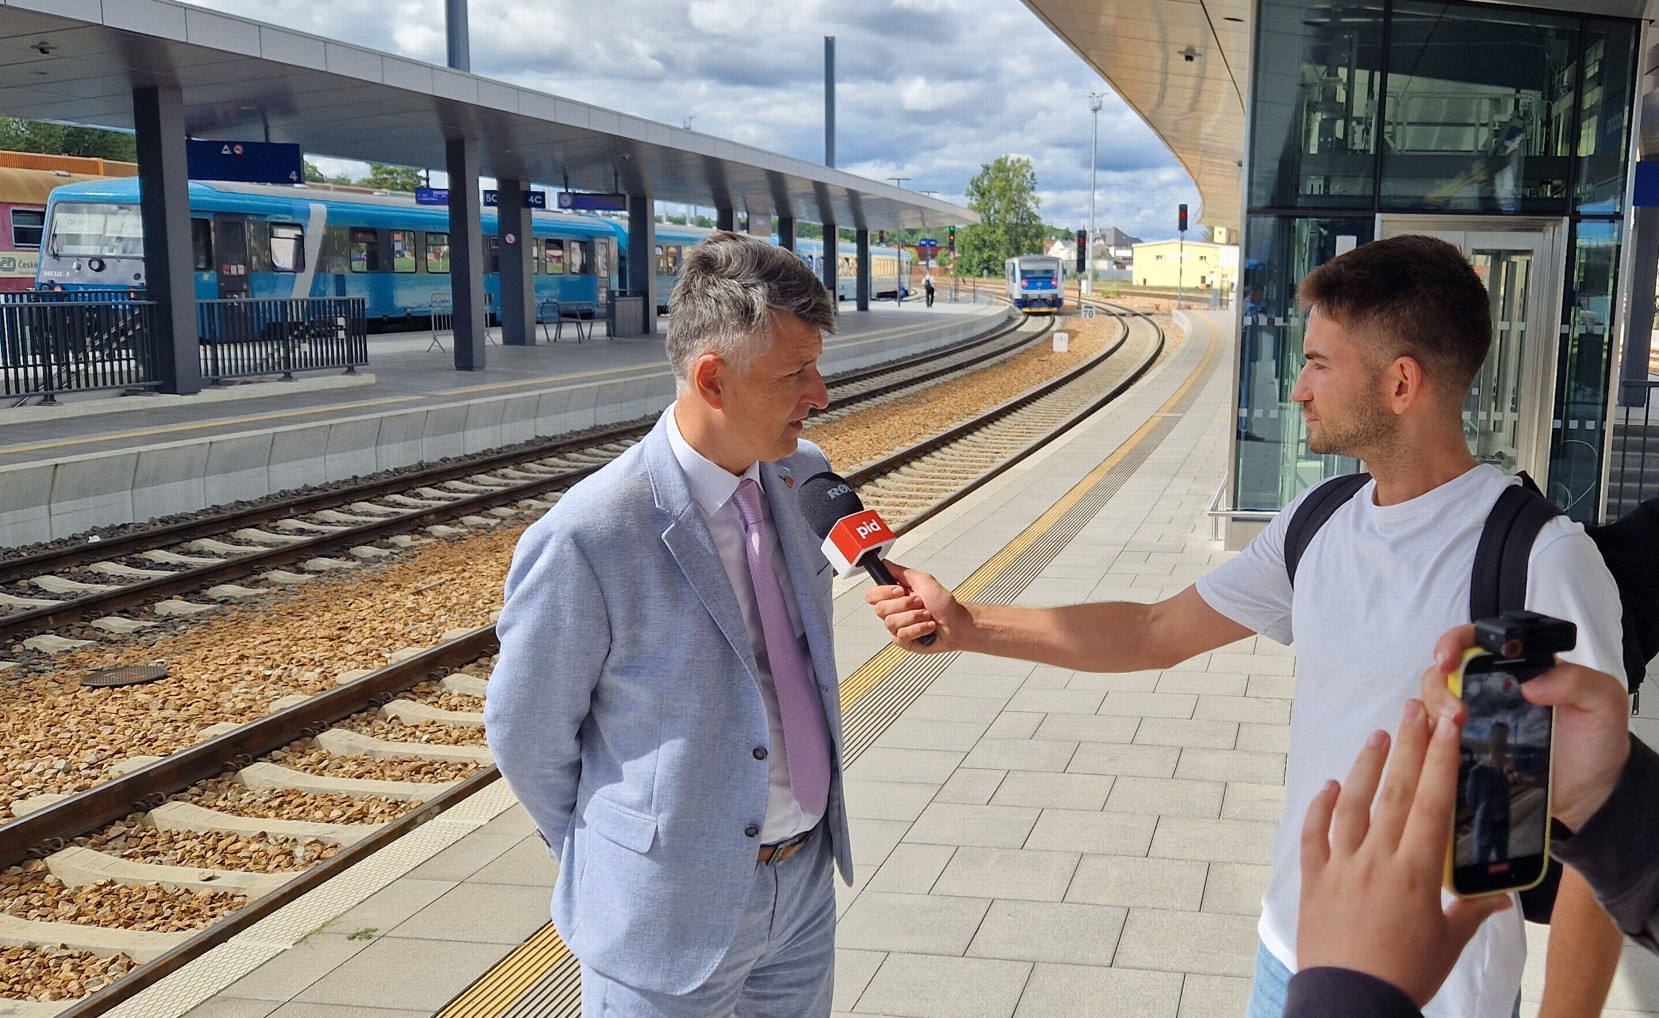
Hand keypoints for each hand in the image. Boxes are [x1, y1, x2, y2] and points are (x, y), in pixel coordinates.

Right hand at [863, 561, 959, 651]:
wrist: (956, 623)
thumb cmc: (944, 604)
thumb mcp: (924, 580)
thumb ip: (901, 572)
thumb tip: (885, 563)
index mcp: (895, 596)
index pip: (873, 595)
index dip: (884, 592)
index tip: (900, 590)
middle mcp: (894, 611)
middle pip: (880, 609)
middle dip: (904, 604)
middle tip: (919, 603)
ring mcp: (898, 627)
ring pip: (891, 622)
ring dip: (914, 617)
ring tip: (926, 615)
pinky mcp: (903, 641)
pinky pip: (901, 634)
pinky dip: (919, 628)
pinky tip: (927, 627)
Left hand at [1298, 700, 1510, 1005]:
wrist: (1351, 1000)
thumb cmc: (1406, 973)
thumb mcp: (1449, 942)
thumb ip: (1472, 910)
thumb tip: (1500, 893)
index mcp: (1415, 871)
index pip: (1431, 803)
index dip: (1440, 760)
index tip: (1448, 725)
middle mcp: (1376, 858)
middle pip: (1393, 791)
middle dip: (1407, 746)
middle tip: (1415, 707)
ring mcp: (1340, 865)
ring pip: (1351, 803)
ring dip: (1364, 765)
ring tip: (1377, 734)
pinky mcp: (1312, 878)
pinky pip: (1313, 834)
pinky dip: (1320, 806)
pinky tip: (1328, 785)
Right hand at [1422, 626, 1630, 831]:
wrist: (1593, 791)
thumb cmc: (1596, 741)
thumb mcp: (1603, 701)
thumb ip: (1577, 681)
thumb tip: (1532, 684)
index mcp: (1516, 668)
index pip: (1472, 642)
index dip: (1451, 644)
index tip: (1449, 661)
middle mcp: (1489, 690)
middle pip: (1442, 673)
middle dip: (1439, 686)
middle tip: (1455, 710)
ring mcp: (1475, 720)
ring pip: (1432, 704)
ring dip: (1433, 712)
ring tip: (1454, 729)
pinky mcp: (1469, 750)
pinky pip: (1436, 739)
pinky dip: (1431, 739)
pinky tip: (1443, 746)